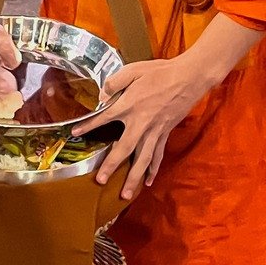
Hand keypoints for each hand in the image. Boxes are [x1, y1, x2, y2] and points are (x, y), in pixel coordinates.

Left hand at [93, 57, 210, 199]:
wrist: (190, 77)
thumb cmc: (160, 72)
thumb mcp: (133, 70)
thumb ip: (114, 81)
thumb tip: (101, 94)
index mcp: (130, 105)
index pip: (104, 118)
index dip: (89, 126)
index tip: (75, 133)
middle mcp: (141, 122)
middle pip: (124, 149)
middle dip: (111, 167)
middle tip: (100, 181)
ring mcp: (155, 130)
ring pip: (143, 159)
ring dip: (133, 178)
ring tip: (125, 194)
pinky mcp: (165, 133)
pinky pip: (157, 155)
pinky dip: (153, 169)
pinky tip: (147, 182)